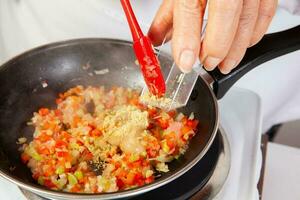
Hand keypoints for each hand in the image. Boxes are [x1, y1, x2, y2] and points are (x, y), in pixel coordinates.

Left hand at [148, 0, 276, 73]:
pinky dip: (254, 33)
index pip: (190, 10)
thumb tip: (157, 38)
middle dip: (216, 48)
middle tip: (207, 63)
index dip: (188, 40)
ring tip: (224, 64)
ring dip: (236, 48)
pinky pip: (266, 12)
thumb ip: (168, 13)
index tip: (185, 62)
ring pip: (248, 18)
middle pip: (226, 15)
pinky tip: (242, 44)